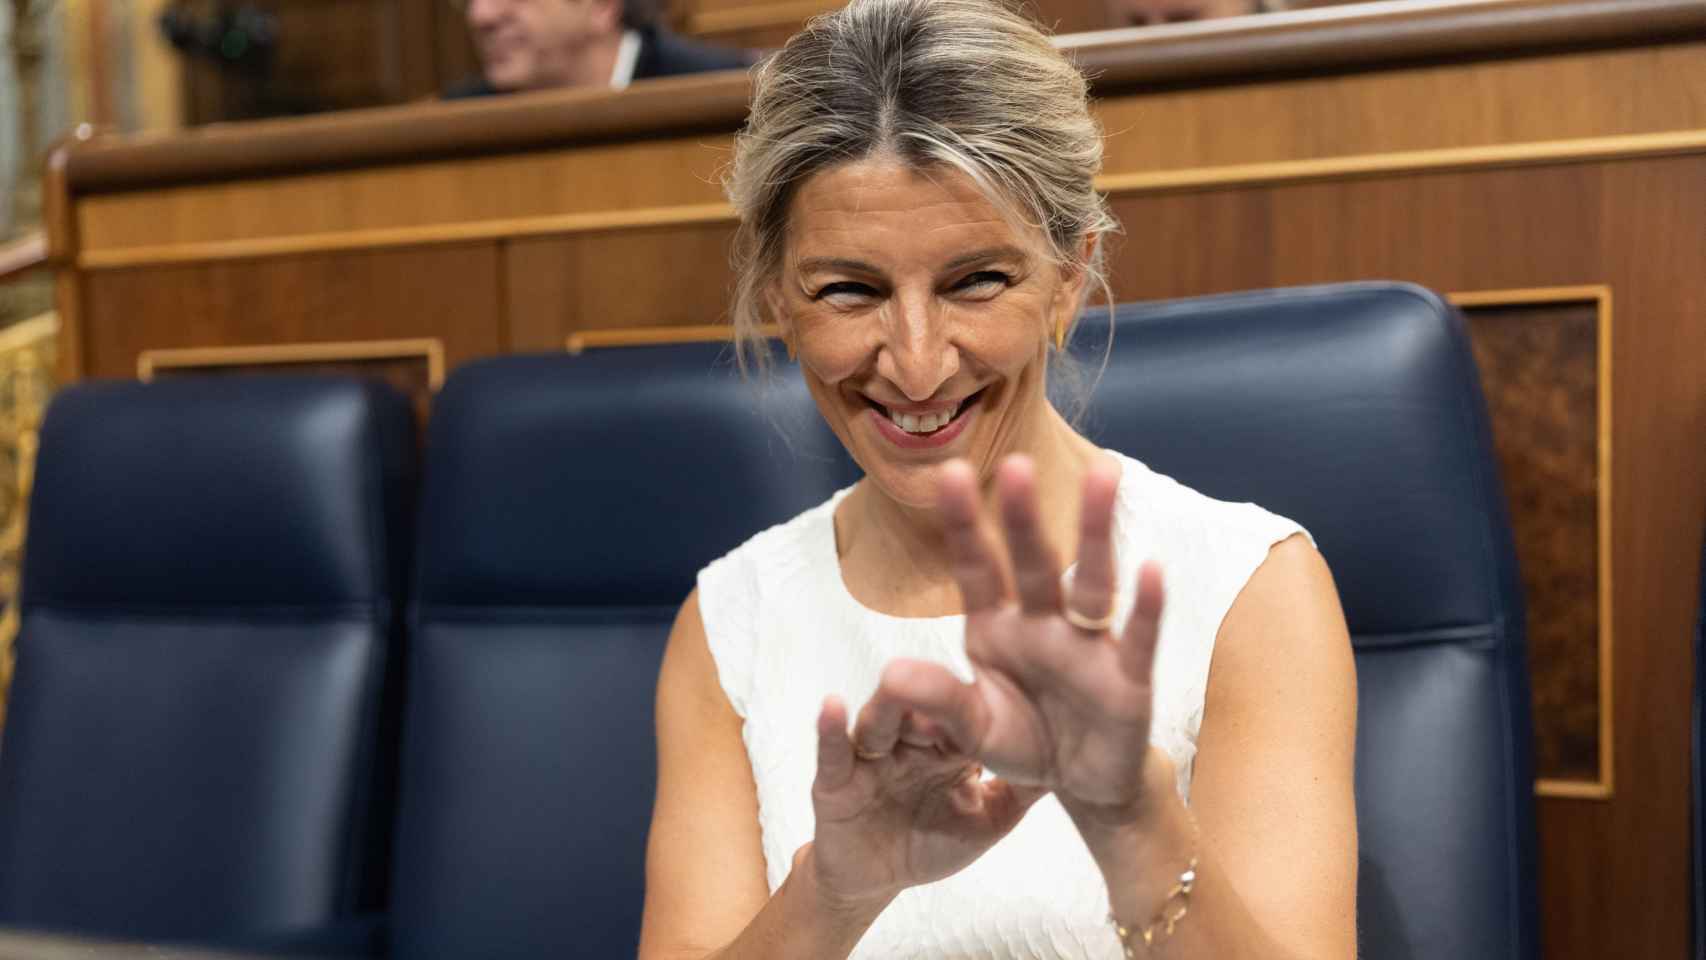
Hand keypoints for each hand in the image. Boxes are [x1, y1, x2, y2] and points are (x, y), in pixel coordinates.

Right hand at [805, 693, 1044, 911]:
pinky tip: (833, 705)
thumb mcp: (988, 822)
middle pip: (923, 708)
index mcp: (949, 746)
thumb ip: (1022, 792)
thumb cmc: (931, 842)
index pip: (968, 715)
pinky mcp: (835, 778)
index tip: (1004, 681)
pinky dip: (830, 728)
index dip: (983, 703)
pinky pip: (831, 750)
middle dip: (933, 694)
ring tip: (893, 685)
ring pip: (879, 721)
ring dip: (887, 705)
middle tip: (948, 681)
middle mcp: (911, 740)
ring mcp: (871, 754)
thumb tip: (1077, 764)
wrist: (876, 880)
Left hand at [864, 454, 1168, 825]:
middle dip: (1025, 518)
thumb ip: (938, 701)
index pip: (977, 568)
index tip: (950, 472)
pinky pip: (1137, 638)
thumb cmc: (1024, 741)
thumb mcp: (972, 729)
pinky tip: (1150, 568)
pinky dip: (1145, 606)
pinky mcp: (1128, 678)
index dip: (964, 524)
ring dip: (1097, 531)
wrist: (1083, 785)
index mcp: (997, 628)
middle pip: (1035, 563)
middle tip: (1017, 463)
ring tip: (1104, 473)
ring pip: (1094, 582)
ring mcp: (1089, 646)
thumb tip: (889, 674)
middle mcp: (1043, 624)